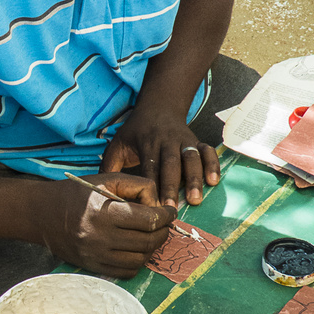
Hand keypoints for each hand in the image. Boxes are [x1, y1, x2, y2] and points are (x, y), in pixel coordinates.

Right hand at [32, 172, 174, 276]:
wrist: (41, 213)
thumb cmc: (76, 193)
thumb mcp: (106, 179)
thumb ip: (137, 186)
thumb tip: (160, 203)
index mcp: (104, 212)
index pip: (148, 220)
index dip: (165, 216)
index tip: (170, 212)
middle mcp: (100, 236)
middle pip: (147, 241)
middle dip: (163, 232)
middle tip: (165, 224)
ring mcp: (96, 255)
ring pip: (140, 259)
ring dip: (152, 248)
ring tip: (152, 236)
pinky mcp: (92, 266)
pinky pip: (125, 271)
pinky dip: (137, 262)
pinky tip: (136, 249)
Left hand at [100, 107, 219, 207]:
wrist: (159, 105)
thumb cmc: (136, 130)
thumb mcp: (119, 142)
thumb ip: (110, 165)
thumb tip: (100, 189)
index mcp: (146, 142)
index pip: (150, 166)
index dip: (152, 186)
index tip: (152, 206)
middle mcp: (166, 140)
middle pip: (171, 164)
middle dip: (172, 186)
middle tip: (172, 208)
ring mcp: (184, 139)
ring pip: (191, 158)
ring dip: (194, 178)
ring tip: (195, 199)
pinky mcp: (196, 139)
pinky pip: (207, 151)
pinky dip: (212, 164)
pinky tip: (213, 181)